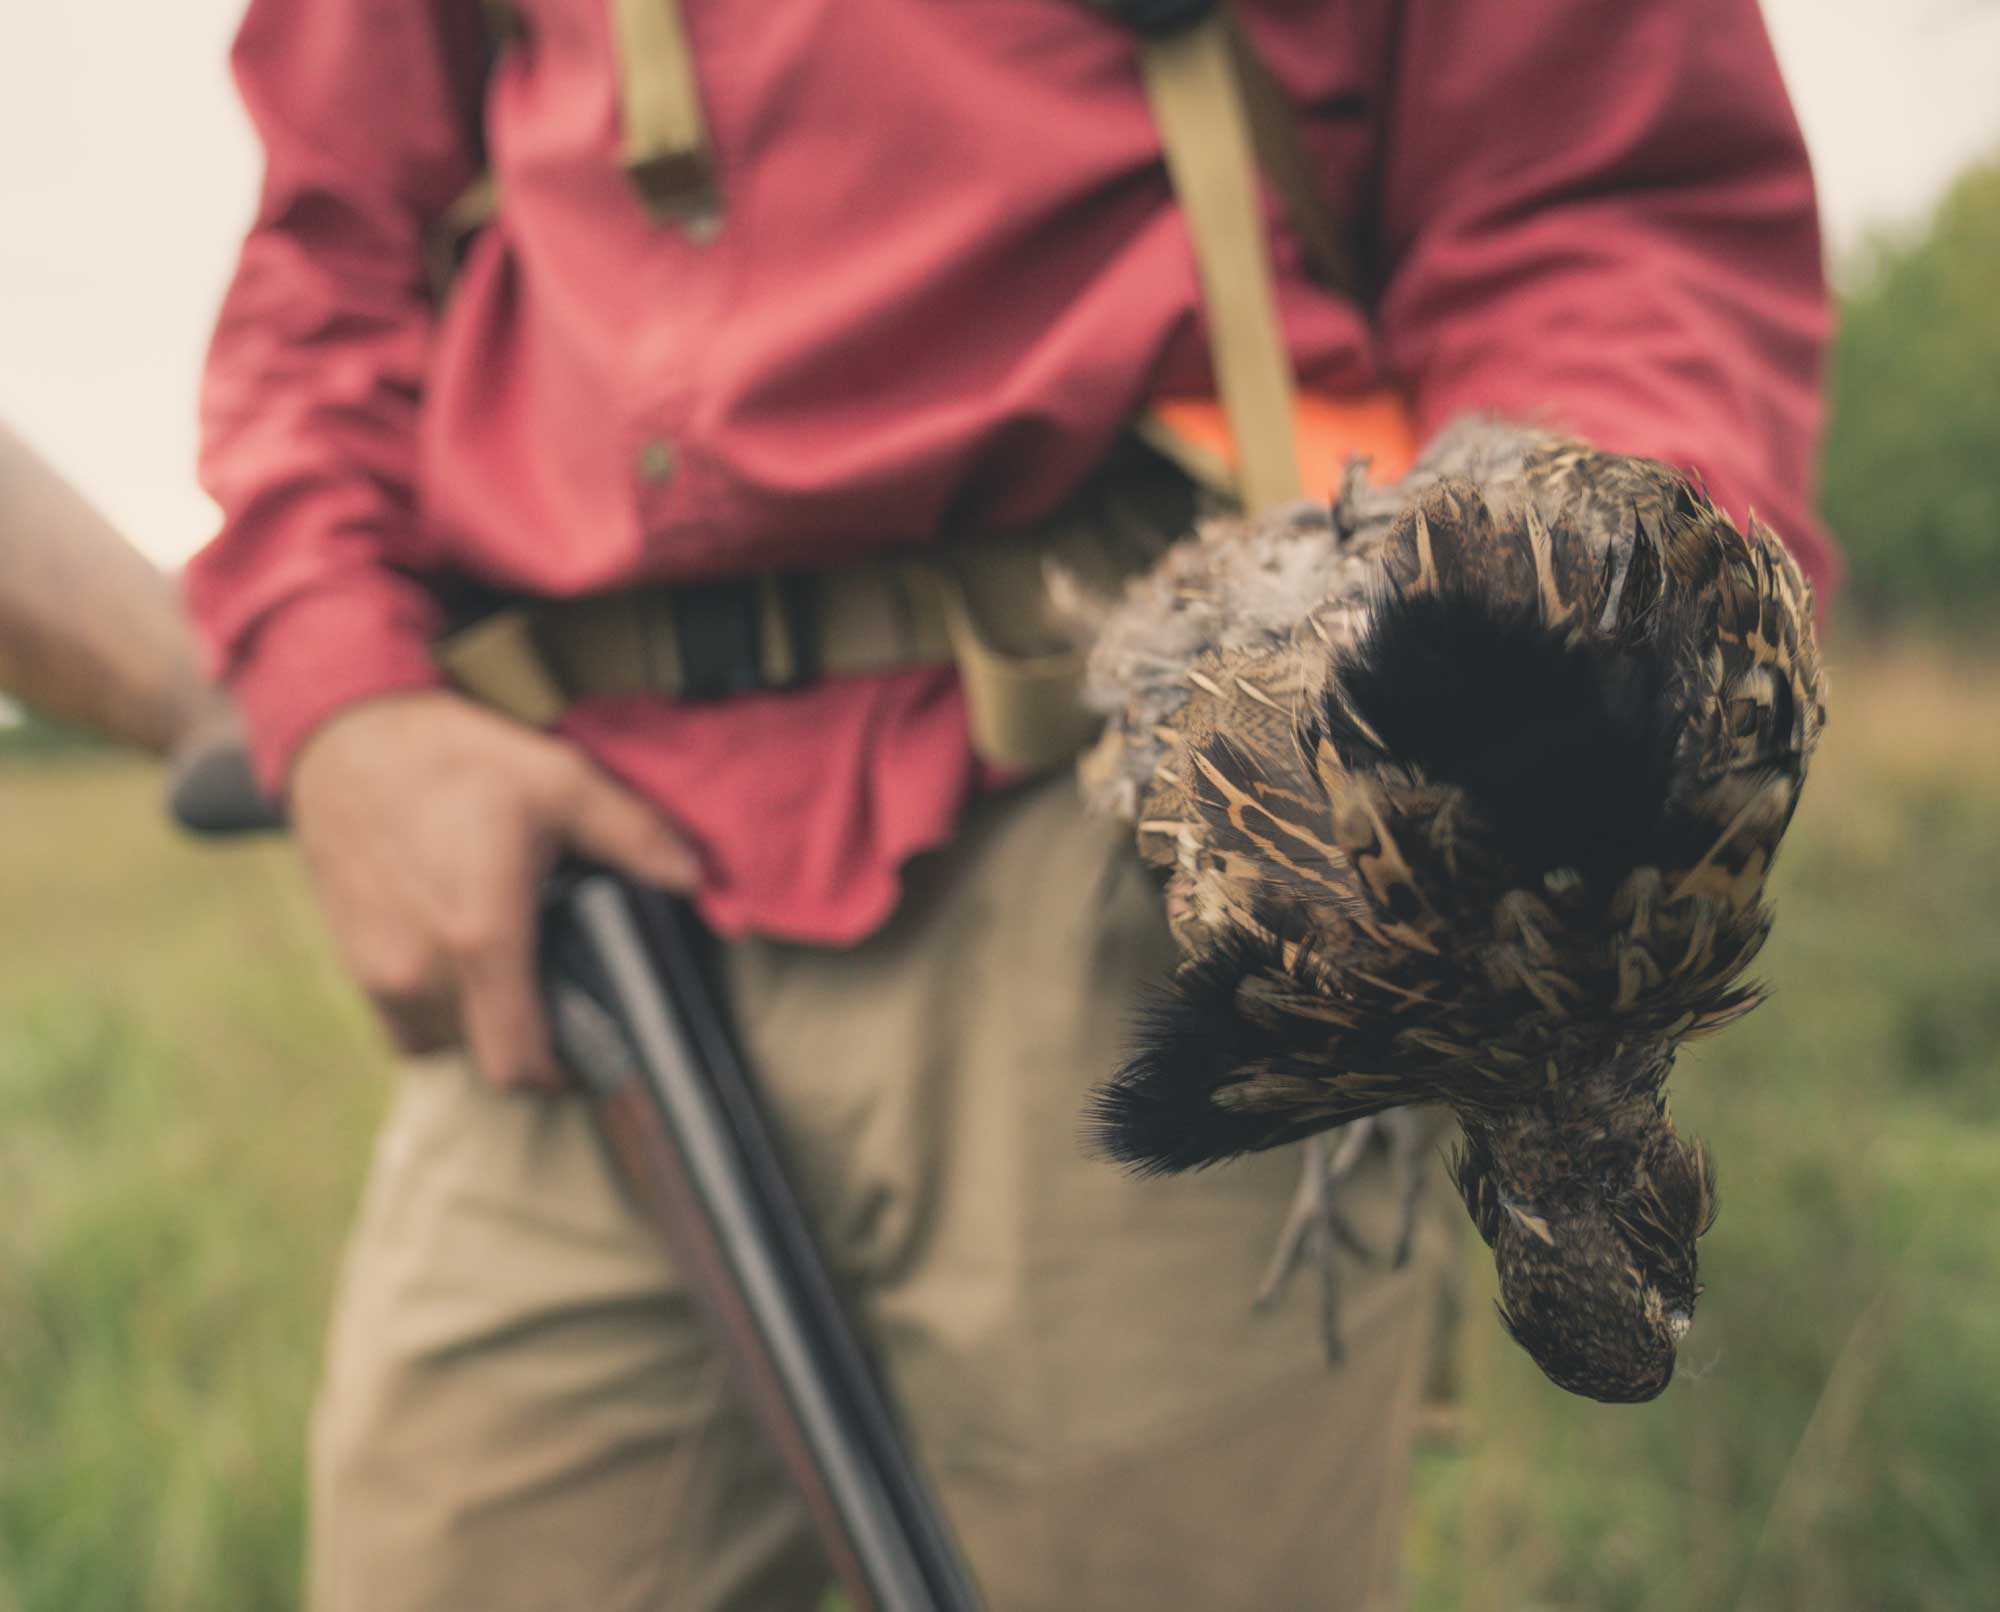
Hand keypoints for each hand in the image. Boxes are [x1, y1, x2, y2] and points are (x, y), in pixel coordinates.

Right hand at [289, 690, 699, 1090]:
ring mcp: (378, 973)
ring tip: (513, 969)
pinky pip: (405, 1022)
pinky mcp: (353, 964)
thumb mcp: (560, 780)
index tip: (591, 1051)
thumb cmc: (454, 758)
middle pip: (488, 1055)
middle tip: (563, 991)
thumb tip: (692, 878)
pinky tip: (464, 959)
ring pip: (446, 1041)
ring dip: (482, 1023)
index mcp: (481, 936)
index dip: (560, 1075)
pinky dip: (439, 1010)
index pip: (518, 1063)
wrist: (347, 741)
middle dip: (530, 1038)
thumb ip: (633, 835)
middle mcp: (422, 969)